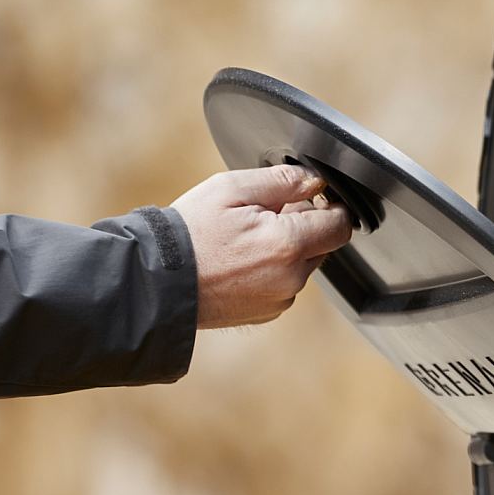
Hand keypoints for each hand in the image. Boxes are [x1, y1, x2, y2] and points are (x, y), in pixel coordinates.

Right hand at [172, 165, 353, 327]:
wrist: (154, 282)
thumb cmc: (188, 233)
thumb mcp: (231, 189)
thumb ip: (282, 181)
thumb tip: (314, 181)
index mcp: (287, 244)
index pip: (339, 224)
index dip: (328, 205)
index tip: (310, 197)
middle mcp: (291, 278)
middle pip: (322, 244)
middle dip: (303, 225)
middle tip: (260, 214)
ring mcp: (280, 300)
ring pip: (303, 264)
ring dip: (286, 248)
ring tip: (243, 238)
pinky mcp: (267, 313)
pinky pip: (284, 284)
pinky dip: (272, 269)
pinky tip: (239, 260)